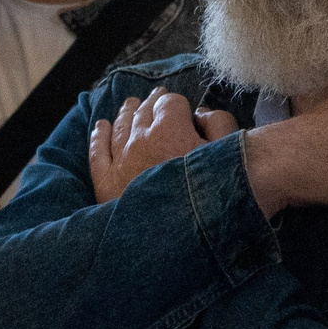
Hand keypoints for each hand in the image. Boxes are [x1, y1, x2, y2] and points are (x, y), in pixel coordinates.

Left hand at [88, 87, 239, 202]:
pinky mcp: (106, 184)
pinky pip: (97, 154)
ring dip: (126, 113)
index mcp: (170, 130)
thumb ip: (217, 123)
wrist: (189, 231)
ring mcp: (120, 162)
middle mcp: (140, 141)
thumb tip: (199, 112)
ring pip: (120, 128)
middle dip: (151, 103)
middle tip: (154, 97)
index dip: (178, 104)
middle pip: (143, 112)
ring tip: (129, 104)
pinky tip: (100, 126)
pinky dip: (98, 137)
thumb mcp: (230, 149)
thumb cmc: (217, 189)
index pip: (170, 103)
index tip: (182, 110)